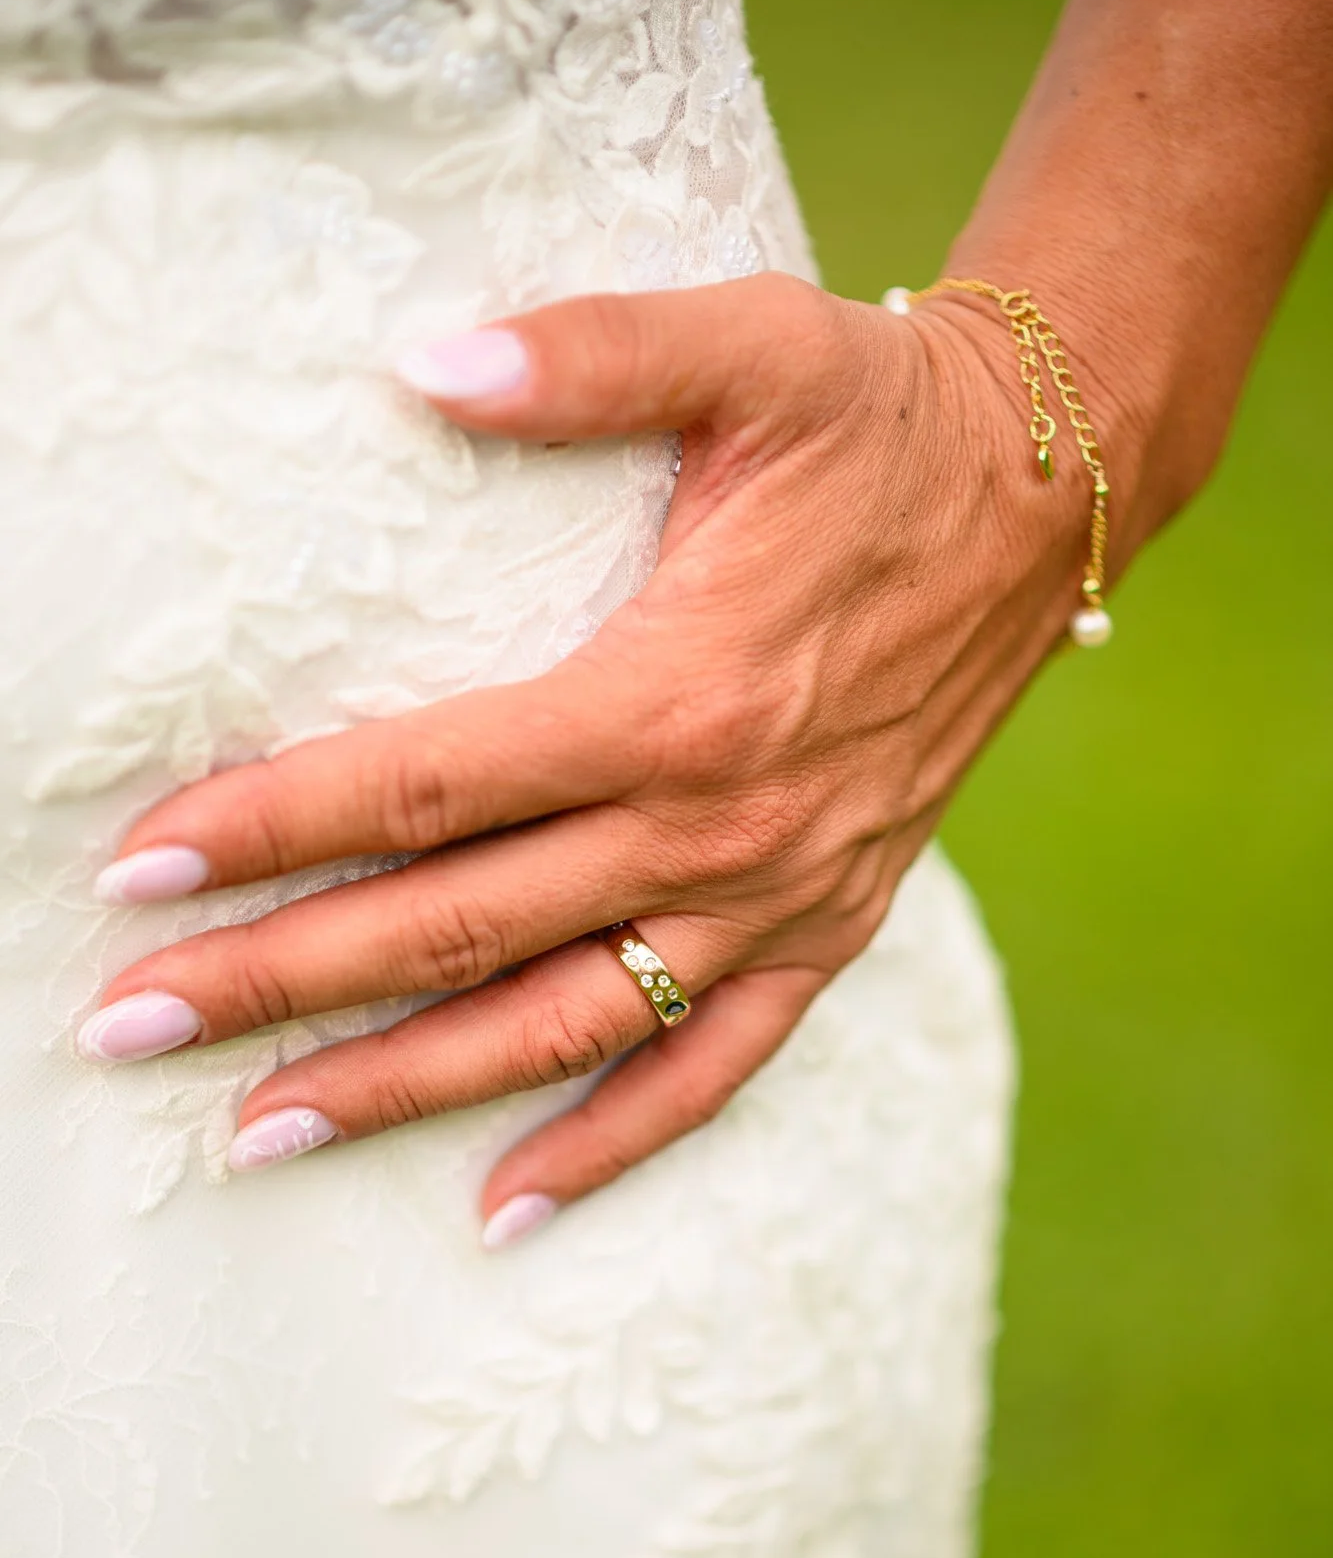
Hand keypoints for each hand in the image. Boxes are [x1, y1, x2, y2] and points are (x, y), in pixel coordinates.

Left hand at [78, 272, 1096, 1241]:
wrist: (1042, 500)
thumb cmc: (881, 423)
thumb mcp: (750, 350)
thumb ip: (587, 358)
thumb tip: (421, 364)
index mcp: (671, 698)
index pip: (424, 784)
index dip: (272, 828)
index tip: (141, 875)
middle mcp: (714, 828)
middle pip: (454, 927)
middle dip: (279, 983)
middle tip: (129, 1029)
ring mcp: (772, 900)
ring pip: (555, 1027)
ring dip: (402, 1088)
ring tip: (262, 1134)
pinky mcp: (826, 933)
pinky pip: (706, 1070)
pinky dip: (606, 1147)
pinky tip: (502, 1206)